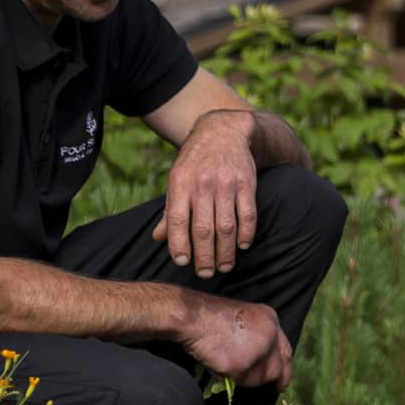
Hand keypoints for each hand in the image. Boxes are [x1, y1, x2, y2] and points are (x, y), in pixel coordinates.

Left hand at [152, 111, 258, 278]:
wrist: (223, 131)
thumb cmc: (195, 162)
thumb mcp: (177, 180)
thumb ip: (170, 210)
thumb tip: (157, 239)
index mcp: (180, 183)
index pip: (177, 220)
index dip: (178, 244)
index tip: (182, 262)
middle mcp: (202, 183)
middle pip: (203, 229)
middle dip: (204, 256)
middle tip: (205, 273)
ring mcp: (226, 183)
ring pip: (226, 226)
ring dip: (225, 251)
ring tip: (224, 266)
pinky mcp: (247, 182)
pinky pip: (248, 214)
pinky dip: (246, 233)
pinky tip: (242, 245)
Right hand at [180, 293, 292, 389]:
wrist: (195, 316)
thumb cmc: (212, 316)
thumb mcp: (245, 319)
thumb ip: (258, 338)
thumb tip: (258, 363)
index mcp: (271, 319)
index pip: (285, 350)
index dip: (285, 367)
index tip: (282, 381)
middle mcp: (270, 335)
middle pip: (277, 367)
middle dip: (274, 379)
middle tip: (274, 388)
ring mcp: (258, 350)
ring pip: (260, 378)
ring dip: (247, 378)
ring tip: (229, 366)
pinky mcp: (243, 365)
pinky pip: (242, 381)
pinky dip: (232, 377)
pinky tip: (222, 366)